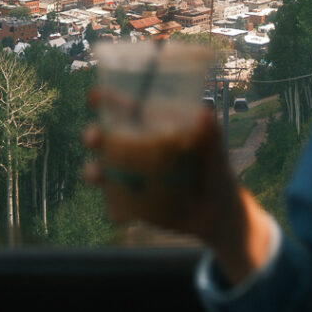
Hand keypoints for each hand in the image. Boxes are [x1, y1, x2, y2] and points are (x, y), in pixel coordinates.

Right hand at [83, 105, 272, 284]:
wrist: (218, 214)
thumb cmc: (217, 172)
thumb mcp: (215, 150)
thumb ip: (210, 133)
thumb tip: (204, 113)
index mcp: (155, 128)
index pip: (129, 110)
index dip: (109, 101)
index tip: (93, 97)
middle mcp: (140, 148)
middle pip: (108, 137)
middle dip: (94, 135)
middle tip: (93, 137)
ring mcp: (135, 175)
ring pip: (104, 168)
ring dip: (93, 169)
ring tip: (95, 173)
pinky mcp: (134, 200)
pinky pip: (114, 198)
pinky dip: (109, 201)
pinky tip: (110, 207)